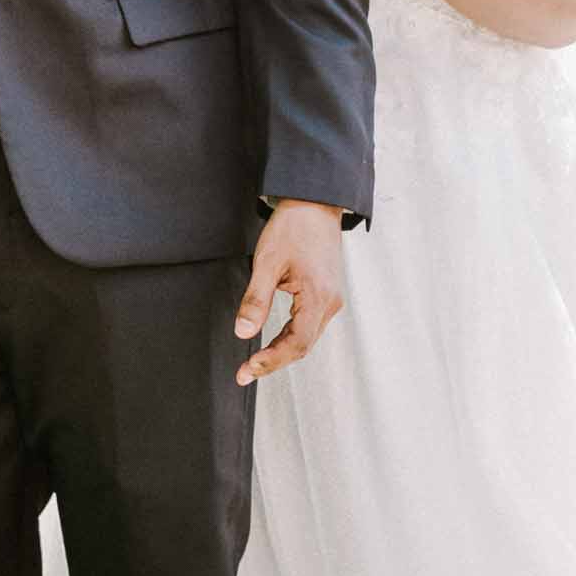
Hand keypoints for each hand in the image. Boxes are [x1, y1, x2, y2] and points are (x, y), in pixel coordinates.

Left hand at [233, 200, 345, 383]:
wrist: (315, 203)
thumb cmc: (293, 227)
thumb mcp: (267, 262)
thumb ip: (256, 300)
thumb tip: (243, 332)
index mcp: (318, 296)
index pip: (296, 343)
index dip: (271, 360)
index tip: (248, 368)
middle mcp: (330, 302)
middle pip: (303, 346)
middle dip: (274, 362)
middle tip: (245, 372)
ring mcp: (332, 298)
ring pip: (307, 338)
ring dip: (282, 352)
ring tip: (255, 362)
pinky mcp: (327, 294)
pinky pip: (310, 325)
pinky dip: (291, 337)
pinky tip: (274, 342)